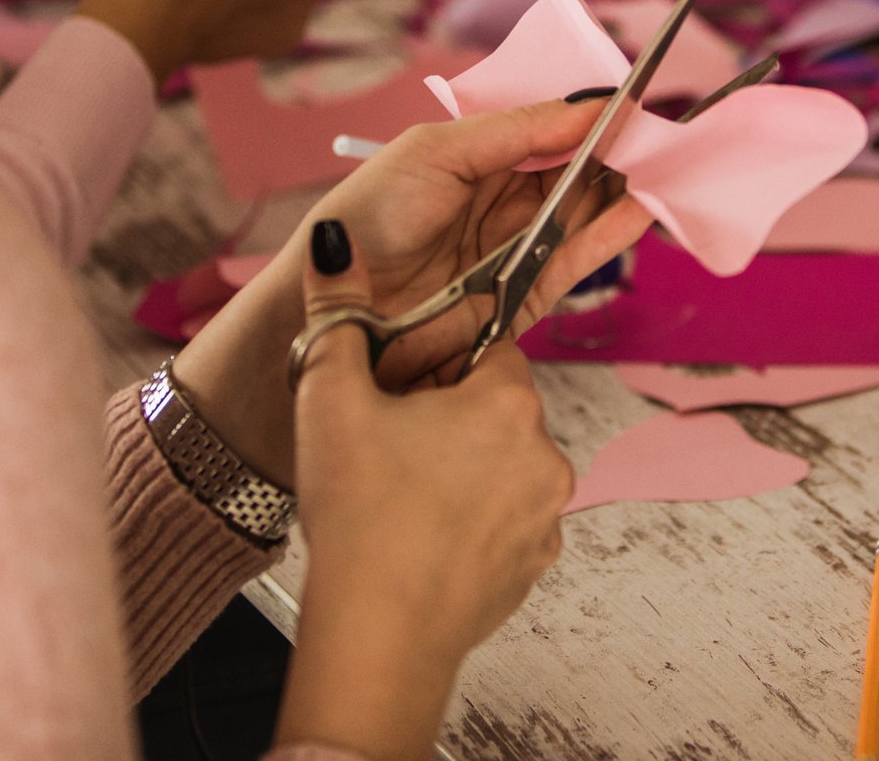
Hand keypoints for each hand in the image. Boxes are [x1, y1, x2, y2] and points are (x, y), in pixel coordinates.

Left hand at [169, 98, 653, 487]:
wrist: (333, 308)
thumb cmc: (366, 220)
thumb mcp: (437, 152)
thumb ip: (516, 131)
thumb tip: (586, 107)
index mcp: (477, 157)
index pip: (550, 130)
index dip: (593, 118)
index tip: (637, 104)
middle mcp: (502, 200)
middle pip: (577, 171)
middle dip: (621, 153)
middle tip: (667, 136)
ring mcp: (516, 247)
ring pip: (585, 213)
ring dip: (626, 191)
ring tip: (668, 168)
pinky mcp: (525, 296)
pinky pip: (577, 261)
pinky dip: (612, 235)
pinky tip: (643, 209)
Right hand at [274, 244, 573, 759]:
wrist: (378, 636)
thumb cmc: (359, 514)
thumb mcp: (331, 397)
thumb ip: (336, 311)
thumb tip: (334, 242)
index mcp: (508, 401)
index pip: (486, 348)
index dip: (436, 366)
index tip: (398, 394)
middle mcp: (547, 453)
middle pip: (496, 408)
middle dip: (448, 418)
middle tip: (389, 447)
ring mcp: (546, 516)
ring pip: (502, 466)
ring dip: (462, 471)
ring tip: (400, 497)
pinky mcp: (535, 567)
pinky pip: (504, 522)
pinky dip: (471, 524)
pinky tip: (420, 537)